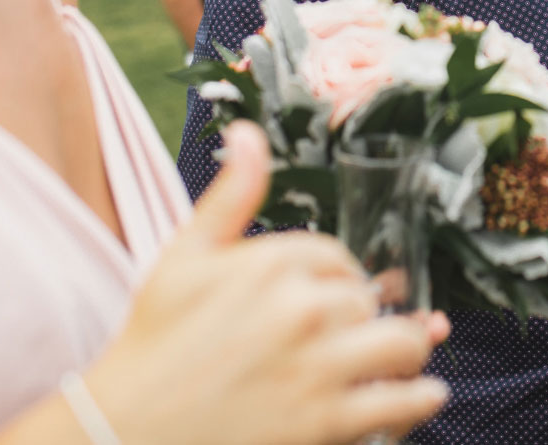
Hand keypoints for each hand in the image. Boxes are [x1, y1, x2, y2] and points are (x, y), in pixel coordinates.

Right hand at [83, 124, 449, 444]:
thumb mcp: (183, 257)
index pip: (339, 257)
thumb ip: (231, 195)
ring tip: (407, 358)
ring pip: (403, 344)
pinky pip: (401, 403)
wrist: (125, 431)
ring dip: (410, 350)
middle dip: (366, 316)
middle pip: (369, 299)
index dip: (339, 278)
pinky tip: (422, 394)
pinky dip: (419, 399)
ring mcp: (317, 368)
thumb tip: (249, 132)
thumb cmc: (154, 344)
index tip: (333, 295)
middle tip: (362, 333)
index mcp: (272, 263)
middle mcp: (301, 310)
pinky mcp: (326, 423)